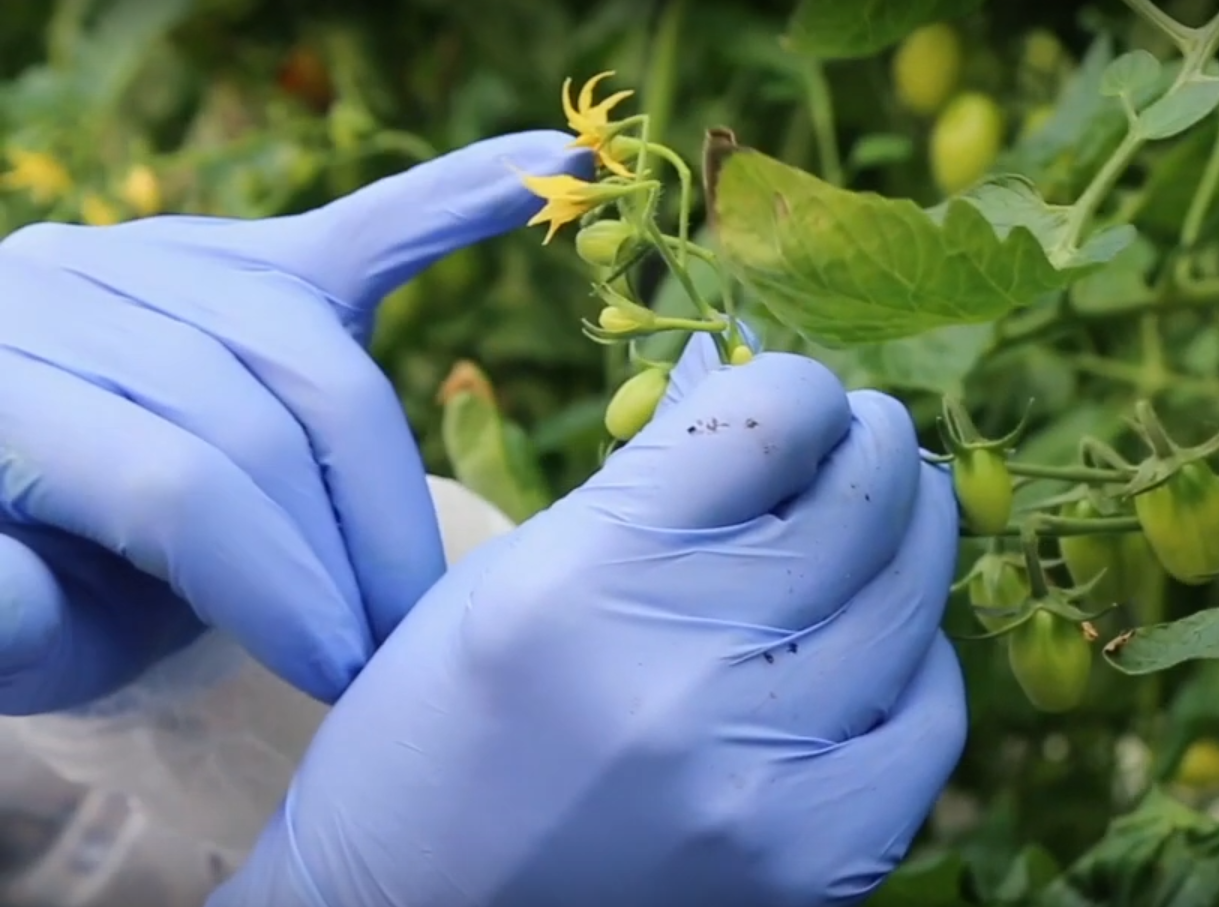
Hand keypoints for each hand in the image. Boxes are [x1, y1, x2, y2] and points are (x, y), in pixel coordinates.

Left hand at [0, 132, 589, 708]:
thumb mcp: (5, 625)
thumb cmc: (31, 581)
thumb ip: (2, 610)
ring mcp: (154, 252)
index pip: (179, 484)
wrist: (32, 504)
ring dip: (389, 476)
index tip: (340, 673)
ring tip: (417, 585)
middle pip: (261, 414)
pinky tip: (551, 163)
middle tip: (396, 642)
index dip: (278, 586)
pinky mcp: (240, 249)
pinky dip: (457, 201)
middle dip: (350, 544)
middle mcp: (58, 289)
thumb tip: (15, 597)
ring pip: (316, 354)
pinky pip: (365, 228)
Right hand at [210, 336, 967, 906]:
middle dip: (875, 449)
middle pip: (862, 501)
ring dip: (912, 541)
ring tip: (887, 528)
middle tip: (867, 445)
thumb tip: (749, 365)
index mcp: (587, 579)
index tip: (803, 402)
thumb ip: (653, 478)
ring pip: (911, 599)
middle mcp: (679, 673)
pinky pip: (930, 718)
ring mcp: (757, 775)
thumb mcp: (522, 570)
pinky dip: (917, 668)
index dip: (803, 390)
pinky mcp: (815, 857)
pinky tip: (876, 651)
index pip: (771, 419)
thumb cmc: (447, 728)